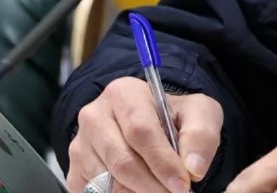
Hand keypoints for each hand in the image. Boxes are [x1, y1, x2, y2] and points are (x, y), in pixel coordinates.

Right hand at [67, 76, 222, 192]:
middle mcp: (95, 116)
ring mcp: (80, 145)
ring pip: (108, 182)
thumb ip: (201, 135)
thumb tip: (193, 168)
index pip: (140, 132)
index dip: (163, 162)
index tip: (182, 184)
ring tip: (161, 190)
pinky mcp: (75, 171)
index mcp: (124, 93)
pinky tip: (140, 191)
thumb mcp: (200, 113)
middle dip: (152, 184)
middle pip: (121, 161)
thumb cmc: (176, 117)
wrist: (156, 125)